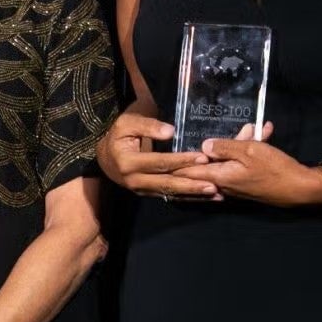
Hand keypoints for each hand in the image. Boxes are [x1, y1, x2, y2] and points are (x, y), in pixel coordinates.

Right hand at [96, 112, 219, 199]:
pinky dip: (189, 197)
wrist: (105, 158)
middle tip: (214, 183)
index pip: (160, 162)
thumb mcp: (126, 124)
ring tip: (216, 194)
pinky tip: (206, 197)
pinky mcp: (148, 194)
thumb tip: (171, 131)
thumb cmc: (118, 136)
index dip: (181, 160)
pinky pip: (170, 196)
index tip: (202, 157)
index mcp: (129, 162)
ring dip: (194, 194)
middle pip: (167, 183)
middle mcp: (135, 180)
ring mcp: (142, 190)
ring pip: (171, 193)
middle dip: (192, 184)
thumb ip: (148, 125)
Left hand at [174, 123, 321, 206]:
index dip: (177, 162)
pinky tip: (265, 133)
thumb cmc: (274, 169)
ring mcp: (237, 185)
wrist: (301, 188)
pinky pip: (244, 164)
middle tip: (233, 130)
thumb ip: (225, 147)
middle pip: (212, 162)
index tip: (164, 156)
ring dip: (241, 143)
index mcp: (220, 176)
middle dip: (219, 143)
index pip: (190, 171)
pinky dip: (252, 150)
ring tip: (256, 128)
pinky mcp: (249, 183)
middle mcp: (224, 183)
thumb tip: (203, 146)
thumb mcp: (249, 151)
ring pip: (231, 160)